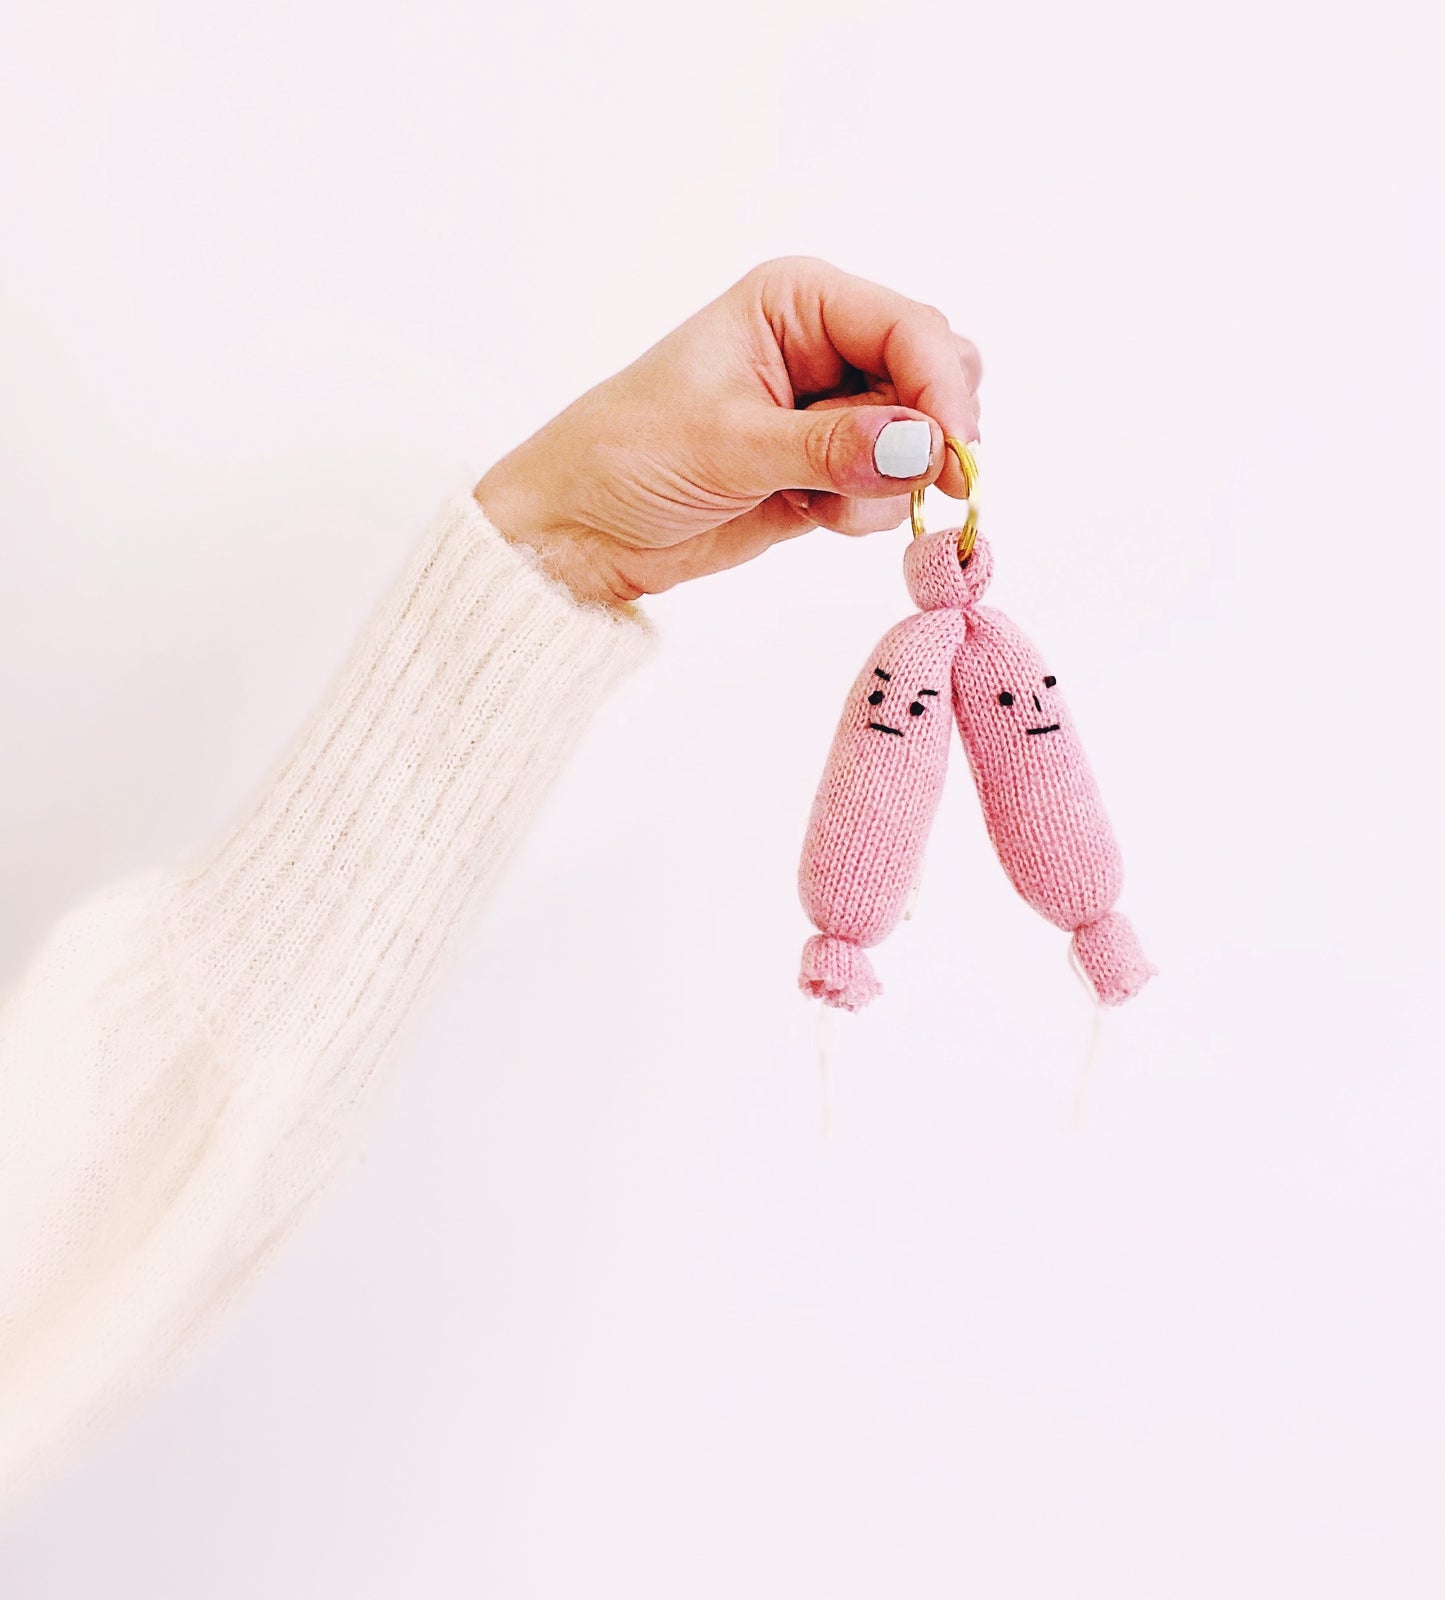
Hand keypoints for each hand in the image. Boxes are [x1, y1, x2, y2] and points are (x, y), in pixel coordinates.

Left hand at [475, 256, 981, 604]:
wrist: (579, 530)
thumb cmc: (626, 458)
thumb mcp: (726, 444)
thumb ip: (832, 445)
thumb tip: (924, 446)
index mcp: (797, 301)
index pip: (909, 327)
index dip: (943, 387)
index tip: (952, 454)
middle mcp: (826, 344)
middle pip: (937, 372)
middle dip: (928, 433)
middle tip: (897, 484)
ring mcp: (832, 410)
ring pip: (923, 437)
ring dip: (891, 482)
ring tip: (818, 503)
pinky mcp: (830, 468)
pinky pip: (892, 486)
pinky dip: (869, 511)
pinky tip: (810, 516)